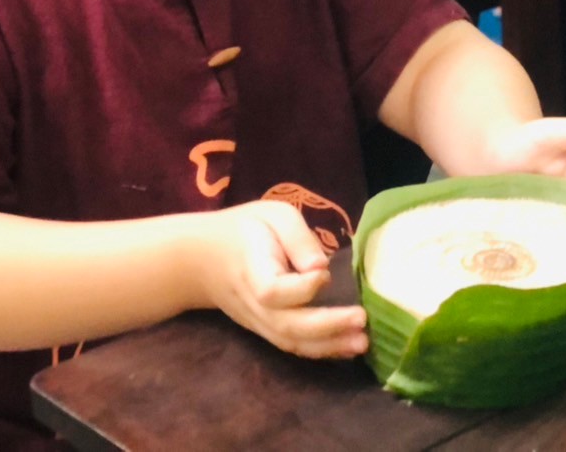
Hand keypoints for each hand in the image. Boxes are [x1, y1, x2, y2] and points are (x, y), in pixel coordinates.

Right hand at [193, 201, 367, 359]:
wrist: (203, 258)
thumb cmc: (245, 229)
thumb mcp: (274, 215)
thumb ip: (298, 238)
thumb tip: (321, 267)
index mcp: (254, 271)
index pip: (274, 292)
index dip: (302, 288)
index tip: (325, 273)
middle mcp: (254, 304)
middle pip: (286, 326)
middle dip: (328, 327)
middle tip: (363, 321)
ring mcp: (258, 322)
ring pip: (291, 342)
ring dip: (328, 346)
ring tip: (362, 344)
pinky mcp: (265, 329)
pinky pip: (291, 345)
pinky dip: (319, 350)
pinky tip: (346, 348)